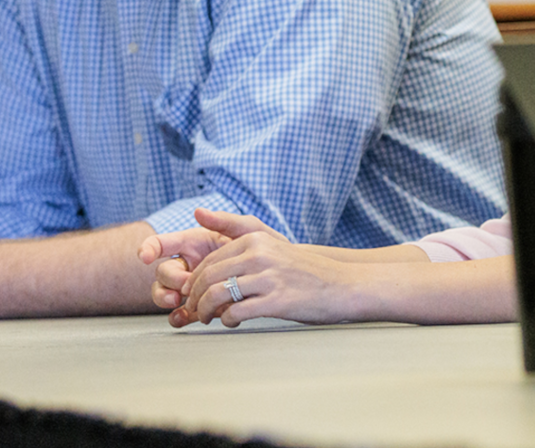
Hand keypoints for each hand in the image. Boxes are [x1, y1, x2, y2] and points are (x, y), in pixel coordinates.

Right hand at [138, 208, 286, 326]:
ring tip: (181, 303)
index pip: (164, 243)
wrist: (284, 277)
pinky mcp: (200, 306)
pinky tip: (185, 318)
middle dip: (168, 279)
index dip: (149, 247)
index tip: (144, 256)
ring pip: (165, 293)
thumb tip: (198, 211)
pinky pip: (179, 313)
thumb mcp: (251, 232)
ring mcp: (193, 286)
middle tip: (185, 285)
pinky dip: (178, 317)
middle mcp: (190, 264)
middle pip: (163, 271)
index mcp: (197, 243)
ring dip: (166, 298)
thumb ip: (226, 221)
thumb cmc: (267, 249)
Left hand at [183, 229, 359, 327]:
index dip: (195, 282)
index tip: (192, 295)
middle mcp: (260, 255)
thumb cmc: (302, 268)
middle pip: (209, 278)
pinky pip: (236, 313)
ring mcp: (269, 278)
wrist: (342, 285)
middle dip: (195, 299)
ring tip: (209, 318)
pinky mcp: (276, 301)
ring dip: (205, 311)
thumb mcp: (271, 242)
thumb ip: (236, 229)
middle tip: (195, 311)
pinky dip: (227, 321)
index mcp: (256, 240)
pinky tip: (232, 322)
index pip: (209, 261)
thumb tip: (198, 212)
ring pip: (217, 295)